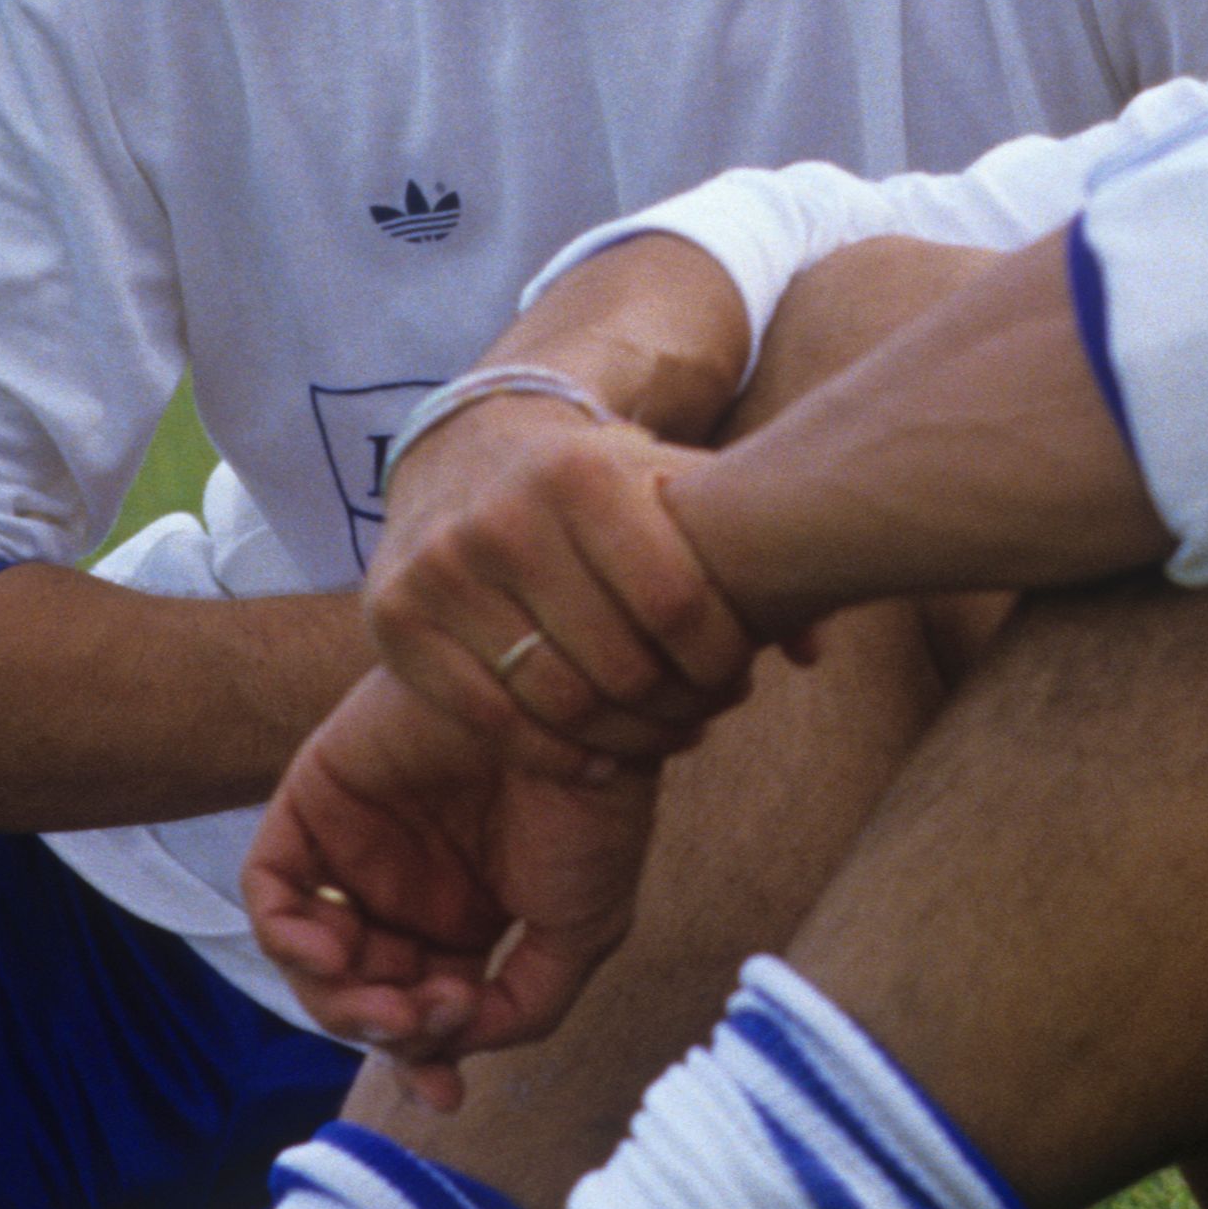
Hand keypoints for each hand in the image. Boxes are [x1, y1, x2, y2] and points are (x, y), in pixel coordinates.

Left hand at [246, 666, 659, 1104]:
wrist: (565, 700)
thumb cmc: (589, 803)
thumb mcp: (582, 927)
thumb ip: (526, 1003)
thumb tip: (459, 1046)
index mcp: (465, 920)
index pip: (420, 1010)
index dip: (425, 1061)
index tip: (446, 1094)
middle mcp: (405, 890)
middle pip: (361, 994)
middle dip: (389, 1032)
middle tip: (423, 1025)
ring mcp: (357, 850)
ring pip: (313, 958)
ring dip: (339, 1000)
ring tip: (387, 1003)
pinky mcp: (316, 804)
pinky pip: (273, 888)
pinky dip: (287, 934)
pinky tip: (330, 952)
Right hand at [371, 389, 766, 775]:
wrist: (468, 449)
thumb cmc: (597, 479)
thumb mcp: (671, 482)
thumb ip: (747, 549)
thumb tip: (812, 650)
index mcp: (581, 473)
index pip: (676, 602)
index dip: (721, 658)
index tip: (736, 675)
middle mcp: (502, 517)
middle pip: (619, 664)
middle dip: (679, 705)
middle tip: (701, 716)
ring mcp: (440, 571)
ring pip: (557, 701)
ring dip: (624, 739)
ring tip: (658, 737)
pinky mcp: (395, 621)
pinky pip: (491, 720)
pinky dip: (555, 755)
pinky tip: (596, 760)